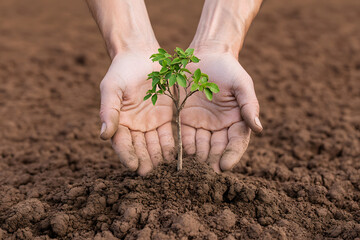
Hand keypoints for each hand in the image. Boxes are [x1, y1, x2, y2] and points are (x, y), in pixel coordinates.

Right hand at [99, 50, 174, 175]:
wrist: (141, 55)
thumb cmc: (122, 70)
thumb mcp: (112, 87)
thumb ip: (108, 110)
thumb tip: (103, 134)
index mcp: (120, 123)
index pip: (122, 143)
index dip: (127, 155)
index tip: (134, 166)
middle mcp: (136, 128)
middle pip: (141, 148)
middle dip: (146, 160)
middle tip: (152, 173)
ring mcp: (153, 124)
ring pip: (157, 145)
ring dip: (161, 156)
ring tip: (168, 167)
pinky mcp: (168, 119)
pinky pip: (172, 134)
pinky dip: (175, 144)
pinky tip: (180, 153)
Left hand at [181, 51, 262, 172]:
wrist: (205, 55)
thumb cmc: (228, 68)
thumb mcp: (242, 84)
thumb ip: (250, 105)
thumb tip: (259, 128)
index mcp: (236, 121)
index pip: (236, 143)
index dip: (231, 155)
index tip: (224, 167)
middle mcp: (218, 127)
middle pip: (216, 148)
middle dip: (211, 161)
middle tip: (204, 173)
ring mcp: (200, 124)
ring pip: (199, 146)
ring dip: (195, 158)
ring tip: (190, 168)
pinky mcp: (184, 120)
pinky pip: (182, 136)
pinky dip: (181, 147)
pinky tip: (177, 155)